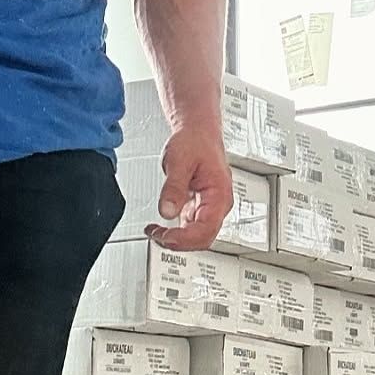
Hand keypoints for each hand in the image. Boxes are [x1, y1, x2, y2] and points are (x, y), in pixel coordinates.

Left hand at [147, 126, 233, 250]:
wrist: (199, 131)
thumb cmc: (196, 141)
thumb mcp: (179, 161)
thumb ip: (173, 188)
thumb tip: (167, 211)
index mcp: (219, 195)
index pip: (206, 230)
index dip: (184, 239)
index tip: (164, 236)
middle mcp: (219, 205)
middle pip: (203, 238)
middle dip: (178, 242)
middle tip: (156, 236)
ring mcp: (211, 207)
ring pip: (197, 236)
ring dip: (176, 239)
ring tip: (155, 232)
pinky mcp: (201, 206)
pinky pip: (191, 227)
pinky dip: (175, 231)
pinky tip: (161, 227)